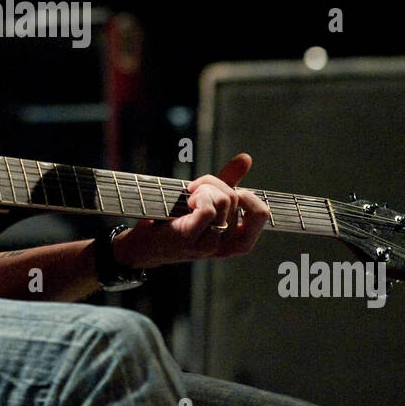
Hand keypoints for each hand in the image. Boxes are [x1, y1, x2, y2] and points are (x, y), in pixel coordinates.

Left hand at [114, 153, 268, 268]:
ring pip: (223, 200)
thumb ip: (228, 182)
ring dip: (203, 188)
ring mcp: (209, 245)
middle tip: (194, 189)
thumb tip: (246, 158)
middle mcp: (227, 247)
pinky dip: (198, 196)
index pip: (262, 214)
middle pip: (236, 198)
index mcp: (236, 241)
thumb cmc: (174, 220)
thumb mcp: (206, 200)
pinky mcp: (191, 239)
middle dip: (214, 183)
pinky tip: (186, 201)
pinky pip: (207, 208)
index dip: (247, 196)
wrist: (143, 245)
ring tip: (188, 197)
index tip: (225, 192)